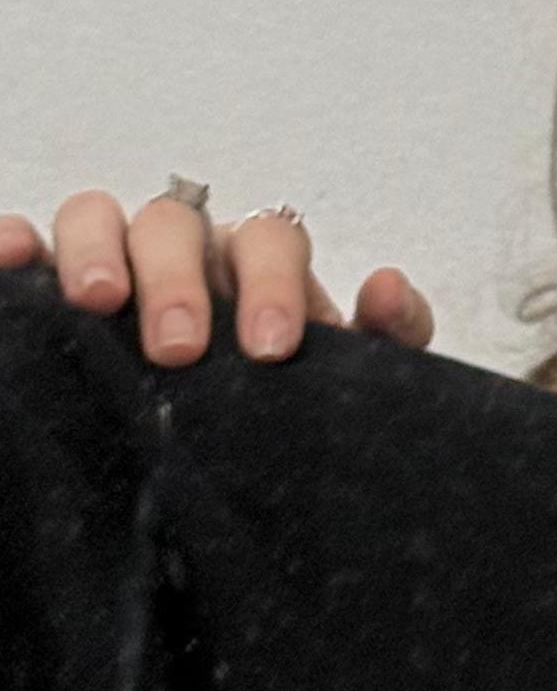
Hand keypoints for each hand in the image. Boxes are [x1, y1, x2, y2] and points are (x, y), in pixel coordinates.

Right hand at [0, 187, 434, 365]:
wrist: (208, 474)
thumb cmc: (269, 407)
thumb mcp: (336, 386)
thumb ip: (382, 343)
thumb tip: (385, 286)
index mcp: (252, 267)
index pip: (268, 241)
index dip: (273, 283)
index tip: (270, 351)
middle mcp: (178, 254)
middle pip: (177, 224)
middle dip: (181, 278)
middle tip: (181, 349)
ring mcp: (108, 265)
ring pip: (98, 216)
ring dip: (96, 249)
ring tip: (97, 304)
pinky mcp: (46, 295)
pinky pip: (28, 247)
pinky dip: (18, 244)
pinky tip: (15, 259)